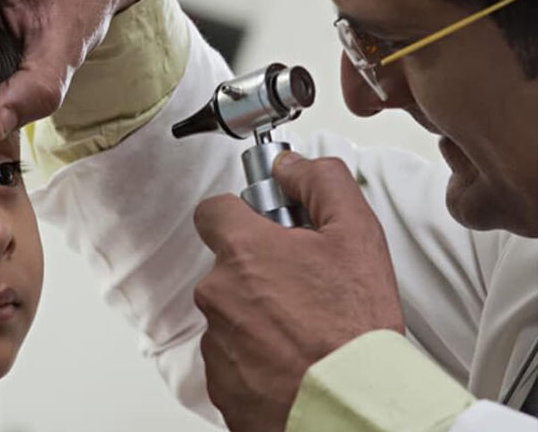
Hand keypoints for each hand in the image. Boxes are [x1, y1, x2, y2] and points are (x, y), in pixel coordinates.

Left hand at [192, 152, 403, 431]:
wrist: (352, 408)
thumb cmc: (355, 330)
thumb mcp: (357, 236)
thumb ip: (322, 183)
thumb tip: (291, 164)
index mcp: (243, 251)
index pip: (213, 211)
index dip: (241, 215)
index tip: (265, 226)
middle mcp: (218, 293)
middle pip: (227, 266)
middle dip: (258, 271)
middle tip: (303, 287)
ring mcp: (215, 340)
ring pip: (230, 312)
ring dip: (257, 315)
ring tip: (304, 331)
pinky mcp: (219, 381)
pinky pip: (231, 355)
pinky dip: (254, 356)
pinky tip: (291, 360)